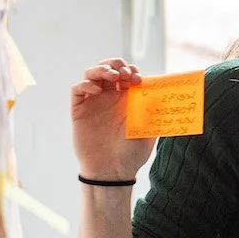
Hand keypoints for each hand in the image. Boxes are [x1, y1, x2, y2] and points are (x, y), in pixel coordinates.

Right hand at [71, 58, 155, 180]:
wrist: (112, 172)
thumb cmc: (132, 154)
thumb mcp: (148, 132)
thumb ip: (153, 113)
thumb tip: (161, 94)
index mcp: (128, 99)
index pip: (128, 74)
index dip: (132, 70)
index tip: (138, 78)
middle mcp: (110, 97)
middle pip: (109, 68)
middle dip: (116, 64)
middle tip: (124, 73)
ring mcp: (94, 102)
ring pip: (92, 74)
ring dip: (101, 69)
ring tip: (112, 76)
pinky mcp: (80, 110)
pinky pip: (78, 89)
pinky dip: (85, 84)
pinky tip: (96, 90)